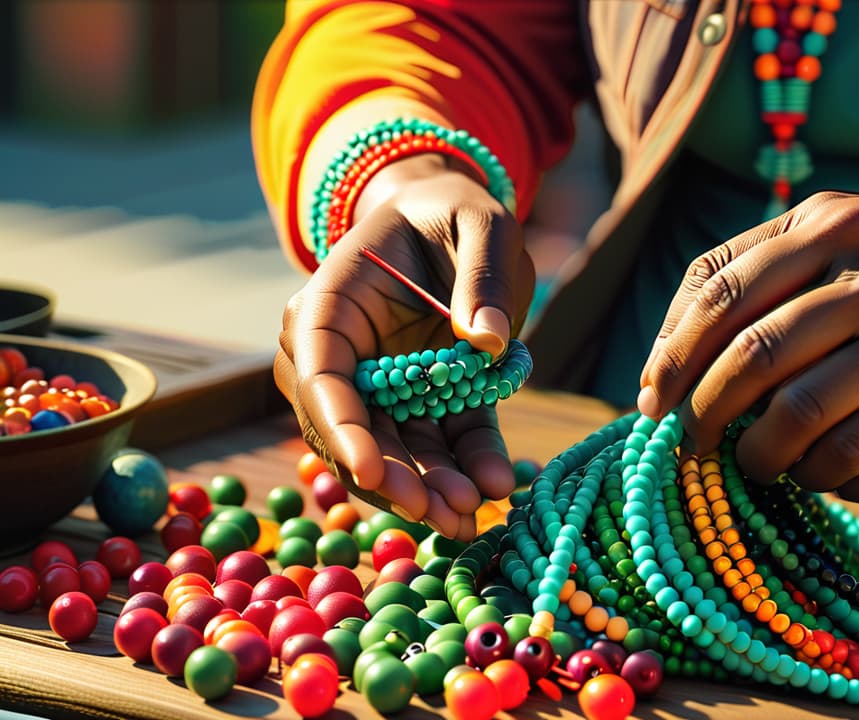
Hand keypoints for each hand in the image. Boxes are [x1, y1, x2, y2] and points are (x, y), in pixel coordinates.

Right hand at [276, 156, 534, 538]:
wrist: (459, 221)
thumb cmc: (455, 211)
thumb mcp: (480, 221)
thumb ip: (481, 274)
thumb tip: (485, 342)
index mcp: (329, 306)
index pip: (319, 376)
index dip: (341, 428)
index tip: (370, 470)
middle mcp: (342, 356)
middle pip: (353, 430)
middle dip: (392, 477)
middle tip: (437, 512)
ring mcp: (384, 386)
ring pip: (396, 450)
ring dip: (429, 488)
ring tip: (468, 517)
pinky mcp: (430, 401)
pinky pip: (444, 440)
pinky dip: (466, 467)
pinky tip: (494, 488)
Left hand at [637, 189, 858, 504]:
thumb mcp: (848, 218)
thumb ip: (760, 260)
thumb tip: (673, 344)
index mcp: (838, 227)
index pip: (721, 297)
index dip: (672, 357)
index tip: (652, 401)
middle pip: (757, 366)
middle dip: (704, 419)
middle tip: (691, 447)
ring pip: (808, 430)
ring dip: (763, 462)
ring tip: (756, 464)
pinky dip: (831, 484)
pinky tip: (823, 473)